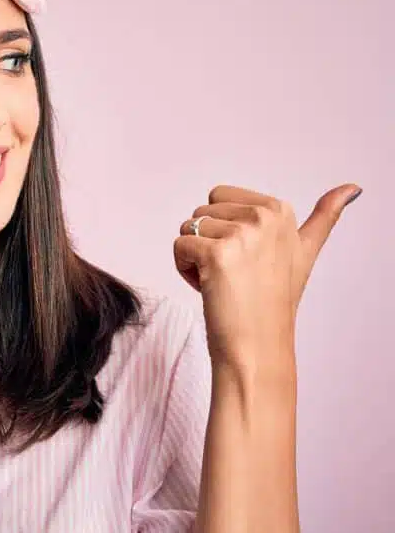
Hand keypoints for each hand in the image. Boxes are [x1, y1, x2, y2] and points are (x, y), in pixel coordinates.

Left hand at [173, 183, 361, 367]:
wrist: (259, 344)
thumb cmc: (274, 300)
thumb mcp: (304, 251)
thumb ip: (325, 216)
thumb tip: (352, 187)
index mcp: (280, 210)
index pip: (219, 197)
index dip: (224, 228)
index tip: (247, 256)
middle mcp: (264, 217)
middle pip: (201, 210)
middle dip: (208, 240)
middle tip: (234, 272)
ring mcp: (242, 235)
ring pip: (188, 227)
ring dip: (195, 256)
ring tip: (223, 280)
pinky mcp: (217, 253)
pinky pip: (180, 246)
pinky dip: (184, 268)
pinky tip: (209, 286)